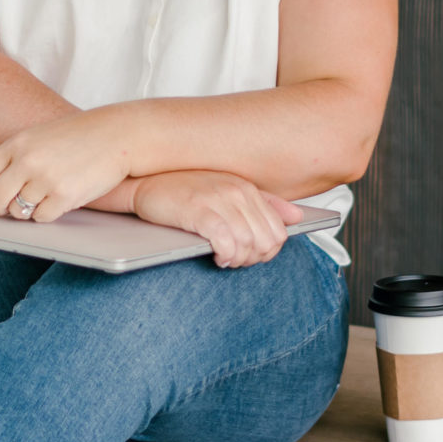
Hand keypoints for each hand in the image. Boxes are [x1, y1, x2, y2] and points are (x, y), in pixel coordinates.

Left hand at [0, 109, 137, 223]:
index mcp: (17, 144)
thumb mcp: (39, 136)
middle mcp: (27, 161)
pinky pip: (41, 218)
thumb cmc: (80, 136)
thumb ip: (15, 157)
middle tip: (9, 209)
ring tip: (43, 198)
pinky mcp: (65, 196)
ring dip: (27, 211)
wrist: (117, 134)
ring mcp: (45, 179)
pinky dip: (46, 214)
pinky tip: (58, 201)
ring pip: (18, 212)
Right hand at [129, 171, 310, 268]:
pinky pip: (226, 242)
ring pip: (249, 244)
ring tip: (225, 259)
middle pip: (267, 241)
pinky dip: (226, 256)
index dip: (267, 251)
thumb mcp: (229, 190)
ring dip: (239, 260)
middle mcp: (237, 193)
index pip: (278, 230)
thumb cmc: (184, 188)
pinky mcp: (199, 211)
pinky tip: (217, 256)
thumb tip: (296, 216)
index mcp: (248, 189)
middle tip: (237, 260)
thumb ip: (265, 203)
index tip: (250, 255)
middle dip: (255, 259)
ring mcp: (219, 201)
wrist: (145, 180)